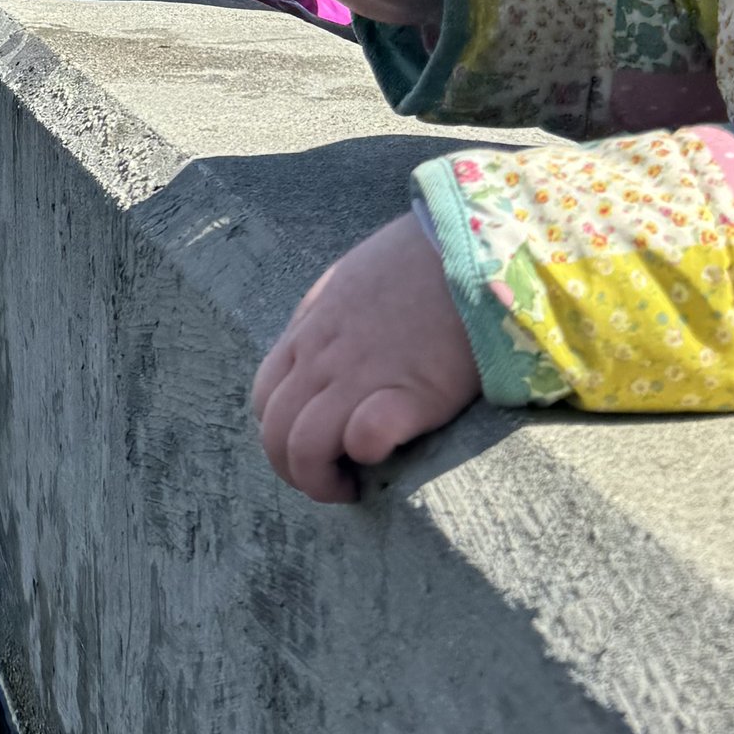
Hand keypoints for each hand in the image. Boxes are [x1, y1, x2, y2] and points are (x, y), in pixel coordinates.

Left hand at [252, 215, 479, 502]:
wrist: (469, 244)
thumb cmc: (418, 261)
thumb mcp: (347, 283)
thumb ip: (326, 321)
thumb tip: (318, 351)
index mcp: (307, 332)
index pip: (264, 401)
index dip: (281, 435)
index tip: (316, 447)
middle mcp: (320, 358)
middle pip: (274, 435)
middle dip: (295, 471)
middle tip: (333, 482)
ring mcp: (358, 375)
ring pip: (304, 447)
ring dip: (321, 480)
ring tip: (353, 488)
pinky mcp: (409, 392)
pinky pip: (363, 438)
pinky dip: (366, 454)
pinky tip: (386, 452)